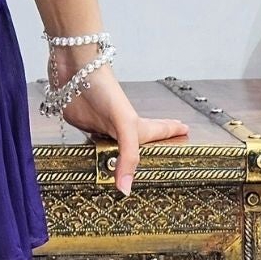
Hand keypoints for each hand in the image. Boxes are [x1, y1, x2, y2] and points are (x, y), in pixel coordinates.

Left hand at [51, 62, 189, 194]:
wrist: (74, 71)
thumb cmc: (105, 90)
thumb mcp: (125, 125)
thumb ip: (128, 157)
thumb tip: (126, 188)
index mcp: (135, 126)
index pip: (157, 131)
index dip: (171, 130)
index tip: (186, 128)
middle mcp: (119, 127)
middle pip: (138, 138)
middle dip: (151, 140)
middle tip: (166, 138)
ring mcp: (100, 126)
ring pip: (113, 143)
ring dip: (120, 150)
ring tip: (129, 156)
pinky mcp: (80, 127)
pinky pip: (89, 143)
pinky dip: (93, 149)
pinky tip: (94, 149)